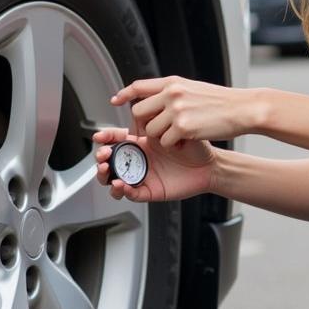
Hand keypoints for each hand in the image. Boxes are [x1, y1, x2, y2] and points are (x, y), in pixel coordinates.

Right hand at [93, 127, 216, 202]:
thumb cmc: (195, 147)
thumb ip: (158, 123)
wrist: (209, 166)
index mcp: (142, 143)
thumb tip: (142, 115)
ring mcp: (143, 176)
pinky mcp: (149, 191)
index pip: (117, 139)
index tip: (99, 136)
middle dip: (101, 158)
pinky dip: (123, 190)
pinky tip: (120, 184)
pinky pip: (132, 193)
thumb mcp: (175, 130)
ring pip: (114, 179)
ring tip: (107, 170)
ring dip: (105, 176)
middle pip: (110, 161)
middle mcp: (140, 160)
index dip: (106, 137)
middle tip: (103, 155)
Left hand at [110, 75, 258, 147]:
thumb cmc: (222, 102)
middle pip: (139, 111)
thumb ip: (173, 92)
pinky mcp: (183, 127)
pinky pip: (164, 142)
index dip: (125, 94)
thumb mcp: (194, 89)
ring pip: (150, 130)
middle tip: (153, 132)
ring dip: (160, 137)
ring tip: (177, 136)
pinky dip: (172, 145)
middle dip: (142, 125)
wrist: (242, 109)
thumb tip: (156, 98)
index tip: (115, 100)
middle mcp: (172, 93)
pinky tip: (185, 141)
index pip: (139, 86)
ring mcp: (176, 110)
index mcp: (173, 83)